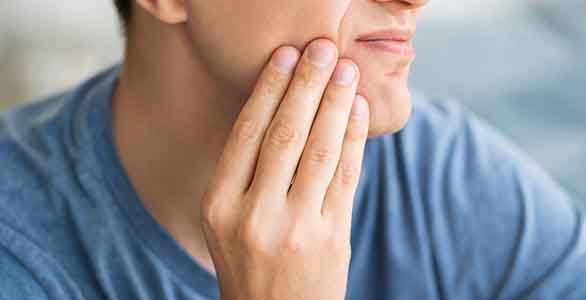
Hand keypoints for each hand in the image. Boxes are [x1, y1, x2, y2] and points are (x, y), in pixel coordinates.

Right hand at [200, 38, 368, 299]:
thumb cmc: (249, 264)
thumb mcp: (225, 223)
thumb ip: (244, 175)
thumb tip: (283, 111)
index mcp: (218, 206)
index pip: (246, 134)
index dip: (269, 89)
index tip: (286, 56)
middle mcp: (253, 215)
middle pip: (284, 135)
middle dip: (307, 86)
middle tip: (323, 50)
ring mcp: (295, 228)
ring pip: (320, 150)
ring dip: (336, 105)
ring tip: (347, 72)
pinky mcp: (332, 237)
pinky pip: (346, 177)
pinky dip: (354, 139)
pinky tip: (357, 111)